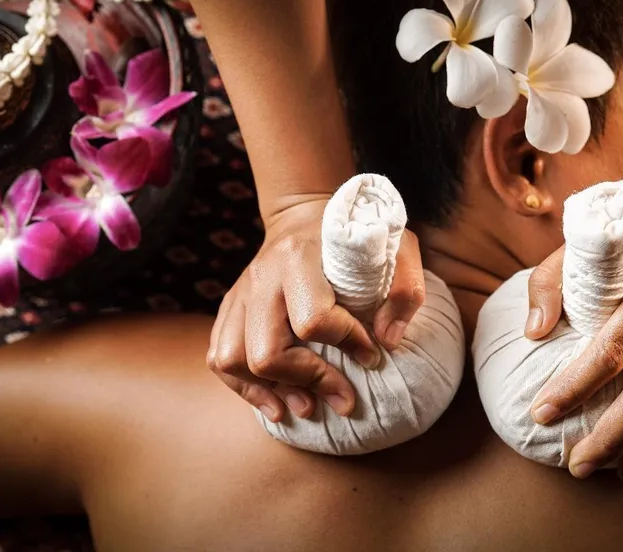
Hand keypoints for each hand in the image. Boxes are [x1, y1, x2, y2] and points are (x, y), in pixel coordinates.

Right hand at [207, 198, 425, 421]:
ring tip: (305, 407)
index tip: (372, 355)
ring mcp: (241, 293)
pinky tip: (275, 403)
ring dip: (269, 392)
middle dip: (307, 381)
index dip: (347, 344)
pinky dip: (244, 387)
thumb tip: (387, 342)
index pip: (313, 320)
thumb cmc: (354, 234)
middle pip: (266, 351)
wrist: (305, 215)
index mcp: (298, 258)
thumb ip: (404, 288)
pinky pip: (218, 356)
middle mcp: (262, 277)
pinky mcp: (231, 307)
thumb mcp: (395, 245)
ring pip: (232, 359)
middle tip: (342, 397)